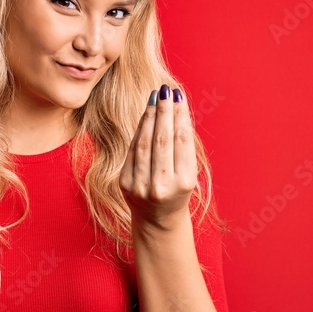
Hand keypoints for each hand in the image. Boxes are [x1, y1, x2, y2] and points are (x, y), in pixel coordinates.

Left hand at [120, 85, 196, 228]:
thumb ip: (182, 145)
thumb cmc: (178, 191)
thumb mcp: (188, 173)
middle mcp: (161, 186)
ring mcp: (140, 185)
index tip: (178, 96)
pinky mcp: (125, 183)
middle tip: (166, 90)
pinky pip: (132, 150)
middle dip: (164, 112)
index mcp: (183, 183)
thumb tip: (176, 108)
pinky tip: (145, 115)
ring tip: (156, 97)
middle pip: (162, 140)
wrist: (157, 221)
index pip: (181, 141)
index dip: (179, 116)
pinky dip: (139, 130)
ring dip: (150, 116)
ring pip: (144, 143)